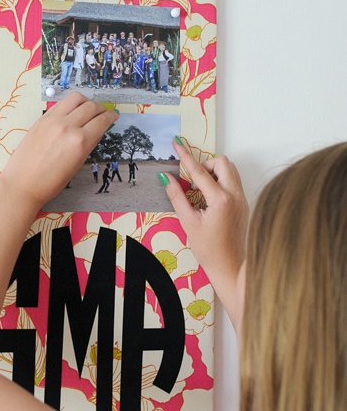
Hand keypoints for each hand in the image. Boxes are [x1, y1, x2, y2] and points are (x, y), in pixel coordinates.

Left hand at [0, 92, 117, 208]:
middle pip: (91, 106)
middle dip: (101, 108)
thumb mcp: (77, 164)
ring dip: (86, 101)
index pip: (102, 121)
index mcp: (80, 142)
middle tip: (103, 113)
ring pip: (76, 98)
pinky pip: (61, 103)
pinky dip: (71, 104)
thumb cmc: (51, 181)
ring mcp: (53, 120)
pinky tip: (72, 111)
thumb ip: (89, 144)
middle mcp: (68, 127)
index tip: (114, 115)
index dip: (111, 116)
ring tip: (87, 109)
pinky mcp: (42, 118)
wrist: (23, 183)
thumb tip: (98, 130)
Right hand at [164, 142, 248, 328]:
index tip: (177, 143)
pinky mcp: (244, 204)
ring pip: (230, 171)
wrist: (231, 267)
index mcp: (220, 199)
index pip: (199, 171)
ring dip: (213, 173)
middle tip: (192, 182)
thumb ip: (177, 196)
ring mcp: (242, 199)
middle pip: (222, 163)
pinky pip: (233, 182)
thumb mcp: (188, 222)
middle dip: (205, 166)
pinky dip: (220, 183)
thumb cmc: (208, 249)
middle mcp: (235, 195)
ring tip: (200, 192)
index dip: (185, 156)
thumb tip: (167, 177)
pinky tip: (209, 200)